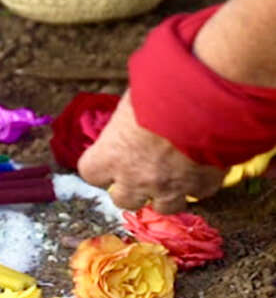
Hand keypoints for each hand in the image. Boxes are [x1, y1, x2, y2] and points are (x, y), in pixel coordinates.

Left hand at [77, 91, 224, 212]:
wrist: (209, 99)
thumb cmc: (162, 90)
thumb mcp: (132, 98)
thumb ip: (127, 116)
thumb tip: (129, 112)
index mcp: (111, 155)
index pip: (90, 173)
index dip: (100, 166)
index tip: (108, 157)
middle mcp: (136, 179)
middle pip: (123, 200)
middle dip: (130, 187)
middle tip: (140, 171)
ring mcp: (169, 187)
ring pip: (163, 207)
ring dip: (165, 194)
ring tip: (172, 176)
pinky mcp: (202, 185)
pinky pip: (199, 193)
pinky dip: (200, 183)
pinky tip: (203, 167)